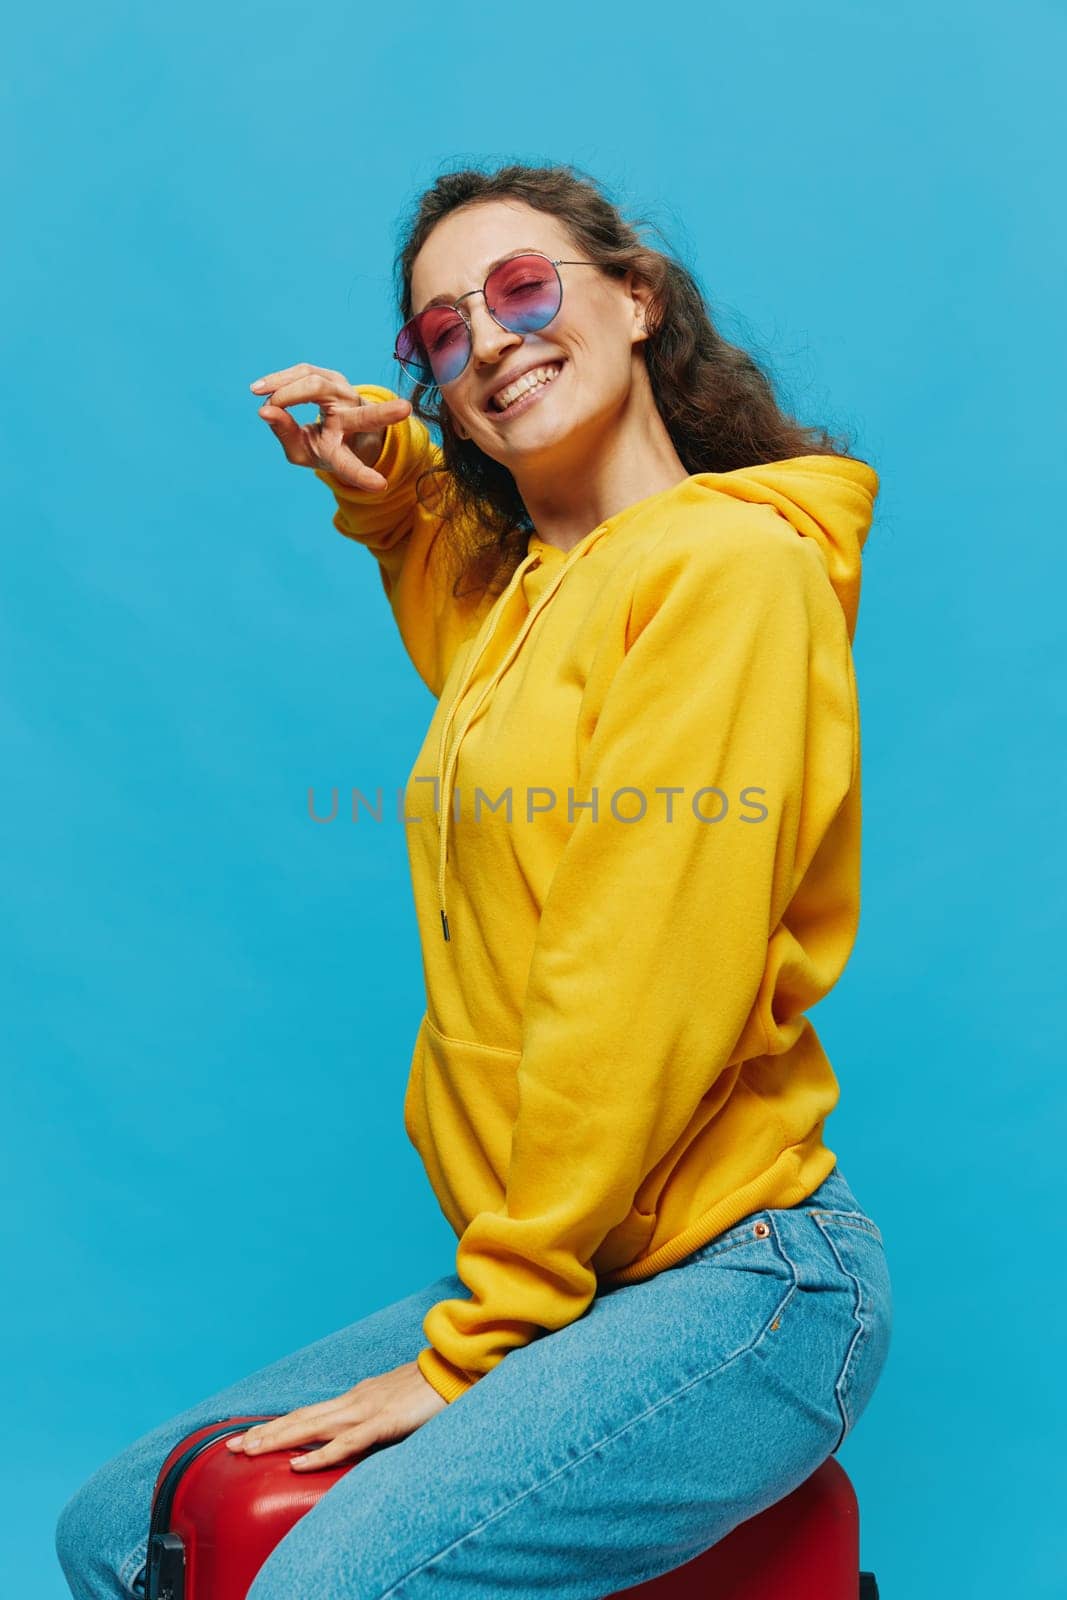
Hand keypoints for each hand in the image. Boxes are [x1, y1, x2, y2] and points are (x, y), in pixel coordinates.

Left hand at [224, 1360, 448, 1471]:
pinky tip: (297, 1464)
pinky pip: (345, 1443)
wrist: (456, 1370)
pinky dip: (318, 1455)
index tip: (250, 1437)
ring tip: (249, 1451)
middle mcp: (354, 1401)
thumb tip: (358, 1432)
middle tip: (232, 1447)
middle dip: (265, 1433)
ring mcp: (366, 1410)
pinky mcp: (383, 1422)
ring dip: (278, 1440)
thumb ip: (374, 1418)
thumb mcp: (395, 1405)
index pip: (309, 1414)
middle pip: (300, 1419)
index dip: (279, 1425)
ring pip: (312, 1428)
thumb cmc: (429, 1390)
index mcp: (356, 1398)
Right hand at [249, 363, 411, 491]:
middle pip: (362, 417)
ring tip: (258, 392)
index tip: (381, 486)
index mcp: (348, 447)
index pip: (352, 463)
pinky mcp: (332, 375)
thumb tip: (265, 410)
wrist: (335, 423)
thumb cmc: (321, 445)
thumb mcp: (301, 452)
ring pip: (316, 384)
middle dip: (384, 414)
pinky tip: (260, 388)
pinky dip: (281, 379)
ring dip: (286, 388)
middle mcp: (354, 418)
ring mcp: (346, 393)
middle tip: (405, 409)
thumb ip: (285, 434)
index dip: (362, 475)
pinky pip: (304, 372)